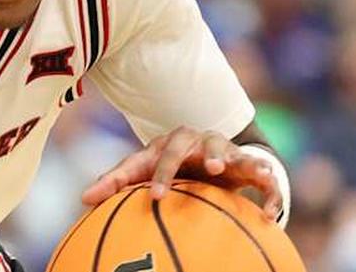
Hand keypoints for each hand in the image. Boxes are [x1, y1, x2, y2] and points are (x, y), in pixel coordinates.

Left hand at [81, 126, 281, 220]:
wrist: (202, 158)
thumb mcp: (142, 168)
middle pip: (207, 144)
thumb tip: (83, 199)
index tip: (155, 198)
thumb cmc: (165, 163)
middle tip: (214, 170)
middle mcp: (203, 141)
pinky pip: (263, 177)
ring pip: (239, 154)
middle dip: (211, 154)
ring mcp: (228, 151)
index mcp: (175, 141)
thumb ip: (115, 181)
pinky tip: (272, 215)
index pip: (165, 154)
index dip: (161, 174)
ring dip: (246, 163)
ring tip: (254, 175)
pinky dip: (270, 191)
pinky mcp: (248, 166)